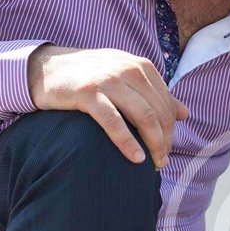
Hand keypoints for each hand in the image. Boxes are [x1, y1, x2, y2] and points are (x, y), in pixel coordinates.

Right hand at [27, 45, 188, 167]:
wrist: (44, 68)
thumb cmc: (87, 77)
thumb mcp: (123, 77)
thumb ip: (154, 93)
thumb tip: (185, 113)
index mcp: (139, 66)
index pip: (166, 101)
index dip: (171, 129)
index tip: (167, 148)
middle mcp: (127, 69)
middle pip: (158, 111)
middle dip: (165, 140)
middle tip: (162, 161)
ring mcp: (107, 80)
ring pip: (143, 116)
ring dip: (153, 144)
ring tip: (154, 164)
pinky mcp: (87, 93)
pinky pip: (113, 121)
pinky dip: (127, 142)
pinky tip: (135, 158)